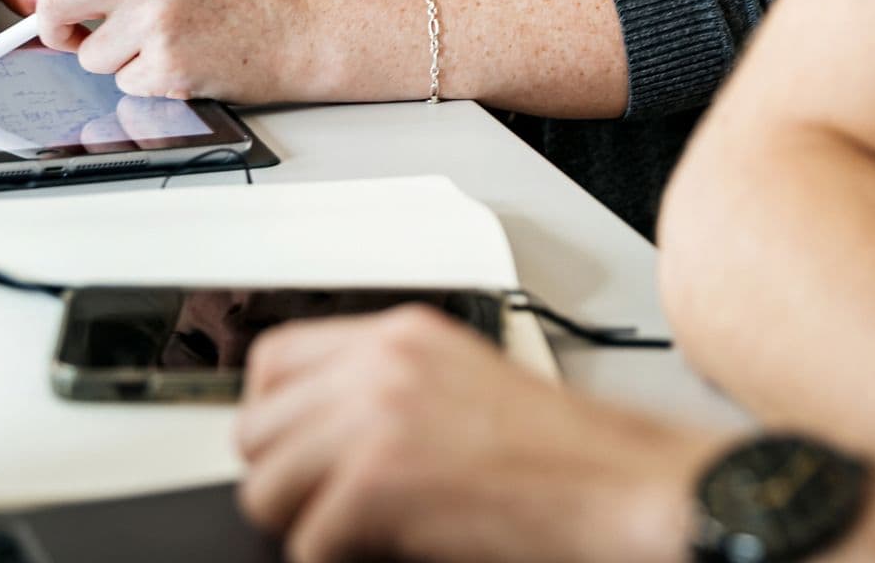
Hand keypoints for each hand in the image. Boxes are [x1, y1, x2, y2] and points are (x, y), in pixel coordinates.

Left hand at [34, 0, 311, 102]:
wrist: (286, 34)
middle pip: (52, 0)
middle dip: (52, 25)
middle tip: (72, 34)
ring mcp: (157, 22)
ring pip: (87, 55)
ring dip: (113, 60)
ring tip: (155, 46)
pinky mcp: (168, 66)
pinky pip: (123, 83)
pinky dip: (144, 81)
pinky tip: (178, 63)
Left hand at [236, 306, 724, 562]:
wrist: (617, 486)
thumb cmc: (563, 452)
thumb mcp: (465, 381)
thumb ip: (390, 386)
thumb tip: (320, 426)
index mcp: (401, 335)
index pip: (275, 358)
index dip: (274, 413)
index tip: (287, 446)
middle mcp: (380, 366)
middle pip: (257, 424)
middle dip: (283, 473)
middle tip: (322, 503)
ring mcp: (373, 421)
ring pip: (266, 485)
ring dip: (302, 519)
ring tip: (351, 531)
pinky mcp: (375, 483)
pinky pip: (306, 541)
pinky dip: (334, 557)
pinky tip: (383, 549)